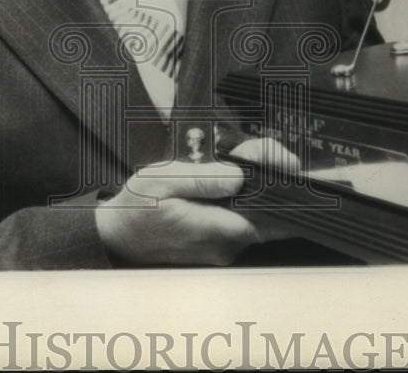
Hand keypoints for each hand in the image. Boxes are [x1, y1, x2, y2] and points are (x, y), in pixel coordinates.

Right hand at [95, 138, 298, 265]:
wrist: (116, 237)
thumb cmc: (138, 208)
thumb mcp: (164, 181)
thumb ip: (205, 179)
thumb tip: (240, 176)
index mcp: (220, 229)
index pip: (276, 215)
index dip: (292, 189)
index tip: (292, 164)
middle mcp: (228, 246)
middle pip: (273, 215)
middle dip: (278, 184)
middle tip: (270, 155)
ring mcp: (224, 252)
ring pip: (259, 219)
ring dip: (259, 193)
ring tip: (245, 162)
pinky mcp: (217, 250)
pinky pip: (243, 224)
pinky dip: (244, 204)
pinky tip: (230, 185)